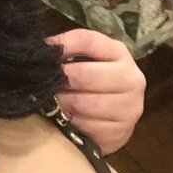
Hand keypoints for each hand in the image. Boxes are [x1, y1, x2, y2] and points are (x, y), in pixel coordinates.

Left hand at [46, 28, 145, 155]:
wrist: (114, 118)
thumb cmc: (93, 83)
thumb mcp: (85, 60)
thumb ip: (68, 52)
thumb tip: (42, 50)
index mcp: (119, 53)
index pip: (88, 41)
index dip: (62, 45)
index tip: (43, 53)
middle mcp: (131, 78)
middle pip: (85, 74)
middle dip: (60, 80)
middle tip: (44, 84)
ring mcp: (129, 106)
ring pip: (85, 103)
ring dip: (64, 103)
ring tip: (54, 102)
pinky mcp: (122, 131)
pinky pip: (88, 126)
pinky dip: (73, 123)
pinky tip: (67, 119)